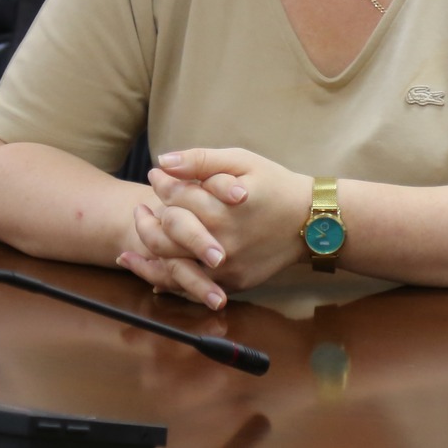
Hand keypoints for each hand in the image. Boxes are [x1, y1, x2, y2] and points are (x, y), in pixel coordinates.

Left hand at [119, 148, 311, 305]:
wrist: (311, 223)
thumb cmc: (275, 185)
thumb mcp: (242, 161)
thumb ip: (201, 161)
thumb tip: (163, 161)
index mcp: (223, 210)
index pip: (177, 197)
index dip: (162, 184)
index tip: (155, 175)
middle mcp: (222, 243)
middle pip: (167, 234)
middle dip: (148, 218)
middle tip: (142, 207)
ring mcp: (227, 269)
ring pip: (172, 265)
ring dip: (147, 252)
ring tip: (136, 238)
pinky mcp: (232, 284)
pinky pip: (191, 286)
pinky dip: (166, 278)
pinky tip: (149, 268)